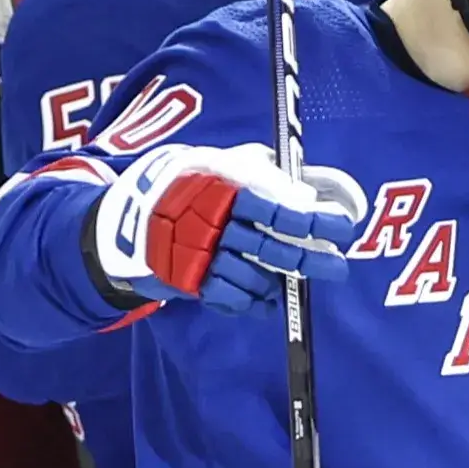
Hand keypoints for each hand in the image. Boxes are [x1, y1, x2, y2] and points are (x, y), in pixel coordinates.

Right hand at [90, 143, 365, 312]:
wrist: (125, 219)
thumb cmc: (186, 186)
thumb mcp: (217, 165)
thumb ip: (260, 173)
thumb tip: (308, 189)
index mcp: (222, 189)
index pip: (277, 209)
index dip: (314, 220)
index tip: (343, 226)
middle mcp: (211, 223)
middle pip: (272, 248)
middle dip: (311, 261)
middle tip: (337, 268)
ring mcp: (198, 255)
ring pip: (254, 277)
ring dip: (277, 282)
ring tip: (286, 279)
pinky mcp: (187, 281)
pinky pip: (231, 298)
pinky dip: (252, 302)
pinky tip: (265, 300)